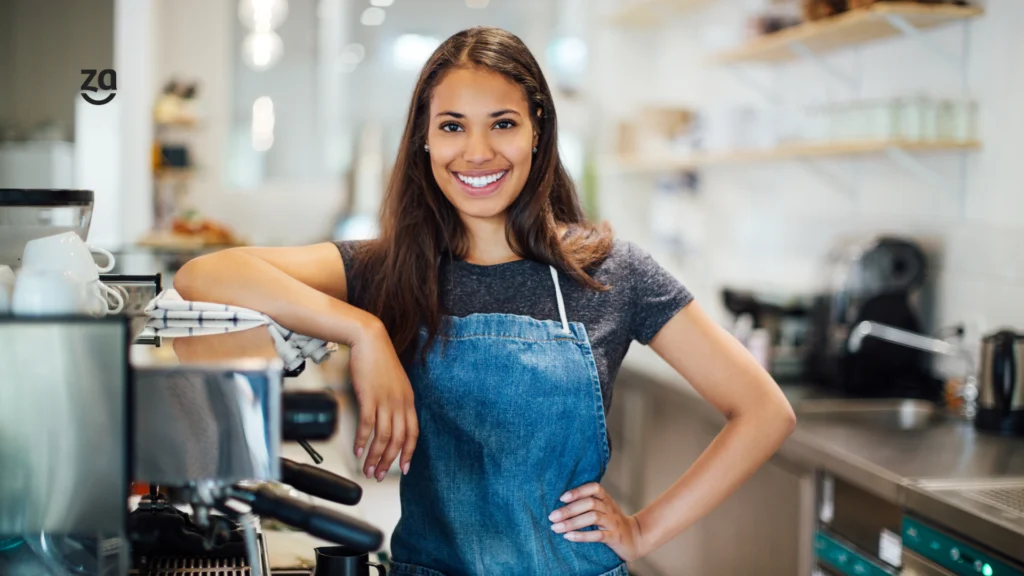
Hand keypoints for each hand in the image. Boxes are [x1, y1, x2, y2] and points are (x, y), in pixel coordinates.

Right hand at [348, 320, 417, 481]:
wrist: (370, 339)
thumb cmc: (379, 360)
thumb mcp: (395, 383)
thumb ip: (395, 401)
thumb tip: (390, 419)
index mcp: (408, 400)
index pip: (413, 433)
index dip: (408, 453)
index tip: (403, 468)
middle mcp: (400, 403)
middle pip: (397, 440)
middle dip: (388, 461)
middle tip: (378, 474)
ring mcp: (386, 401)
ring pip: (383, 437)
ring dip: (375, 456)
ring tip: (367, 469)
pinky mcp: (369, 397)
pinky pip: (367, 426)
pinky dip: (363, 441)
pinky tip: (358, 451)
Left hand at [548, 483, 646, 561]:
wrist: (635, 538)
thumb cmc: (612, 522)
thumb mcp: (603, 509)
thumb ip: (587, 503)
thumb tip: (560, 503)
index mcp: (606, 499)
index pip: (594, 488)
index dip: (578, 491)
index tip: (562, 498)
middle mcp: (609, 508)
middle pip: (589, 503)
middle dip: (569, 510)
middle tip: (552, 517)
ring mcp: (613, 522)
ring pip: (593, 517)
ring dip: (572, 522)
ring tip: (556, 528)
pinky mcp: (614, 537)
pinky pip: (598, 535)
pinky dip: (582, 536)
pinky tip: (569, 537)